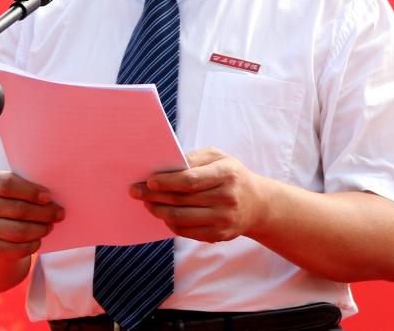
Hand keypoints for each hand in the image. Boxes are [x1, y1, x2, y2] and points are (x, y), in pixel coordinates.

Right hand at [0, 171, 63, 260]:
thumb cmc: (14, 197)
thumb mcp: (18, 185)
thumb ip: (31, 185)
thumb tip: (53, 198)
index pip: (8, 185)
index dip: (31, 191)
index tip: (48, 197)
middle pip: (18, 209)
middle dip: (44, 213)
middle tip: (59, 213)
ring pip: (19, 231)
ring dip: (40, 229)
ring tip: (50, 225)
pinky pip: (16, 249)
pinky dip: (32, 245)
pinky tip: (39, 239)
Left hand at [132, 147, 266, 242]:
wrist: (258, 204)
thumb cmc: (231, 175)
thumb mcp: (219, 158)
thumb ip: (194, 159)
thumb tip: (167, 166)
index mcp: (227, 174)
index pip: (191, 180)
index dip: (167, 181)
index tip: (149, 181)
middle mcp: (227, 198)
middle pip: (182, 200)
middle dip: (154, 196)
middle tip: (136, 191)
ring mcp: (224, 219)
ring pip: (182, 218)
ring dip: (159, 211)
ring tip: (147, 203)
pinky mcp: (219, 235)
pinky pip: (187, 232)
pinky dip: (170, 223)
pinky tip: (163, 214)